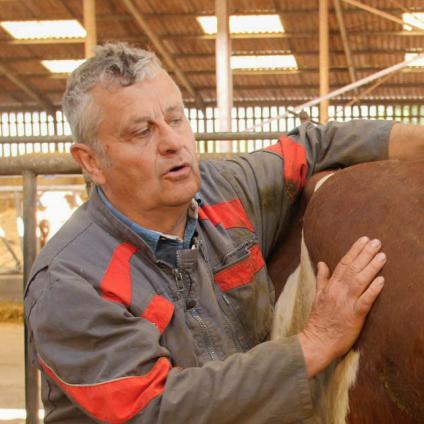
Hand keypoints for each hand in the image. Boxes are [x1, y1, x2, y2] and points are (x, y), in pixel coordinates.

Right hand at [298, 236, 385, 377]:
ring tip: (382, 255)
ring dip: (371, 267)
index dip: (354, 251)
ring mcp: (346, 303)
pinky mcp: (354, 316)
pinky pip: (364, 301)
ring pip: (359, 281)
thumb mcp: (317, 296)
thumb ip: (322, 279)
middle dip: (365, 254)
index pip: (343, 264)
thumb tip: (322, 263)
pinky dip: (372, 290)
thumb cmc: (319, 320)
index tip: (363, 240)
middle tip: (376, 241)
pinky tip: (381, 280)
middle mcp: (338, 292)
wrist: (317, 341)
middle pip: (353, 269)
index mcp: (330, 286)